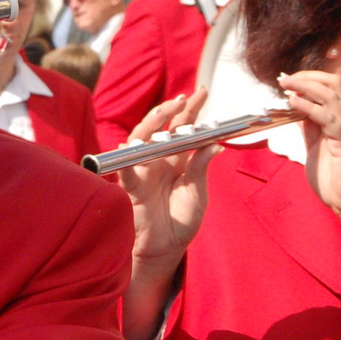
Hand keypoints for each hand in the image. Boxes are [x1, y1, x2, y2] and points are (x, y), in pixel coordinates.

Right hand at [118, 89, 216, 275]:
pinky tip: (128, 148)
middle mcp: (158, 160)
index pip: (183, 128)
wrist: (165, 248)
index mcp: (177, 160)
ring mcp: (143, 172)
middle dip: (171, 110)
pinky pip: (126, 172)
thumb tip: (214, 144)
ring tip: (164, 112)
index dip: (191, 110)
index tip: (202, 91)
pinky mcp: (132, 188)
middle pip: (161, 128)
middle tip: (184, 97)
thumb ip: (201, 168)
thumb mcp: (198, 193)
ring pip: (141, 141)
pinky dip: (125, 161)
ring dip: (151, 125)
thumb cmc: (181, 221)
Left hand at [276, 70, 340, 219]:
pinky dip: (309, 107)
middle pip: (333, 84)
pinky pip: (327, 118)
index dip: (308, 79)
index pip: (328, 87)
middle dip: (307, 76)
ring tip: (286, 85)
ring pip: (331, 95)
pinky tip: (294, 103)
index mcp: (338, 119)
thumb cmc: (336, 176)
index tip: (286, 80)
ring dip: (306, 86)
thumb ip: (309, 128)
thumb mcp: (315, 146)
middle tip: (285, 79)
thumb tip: (295, 110)